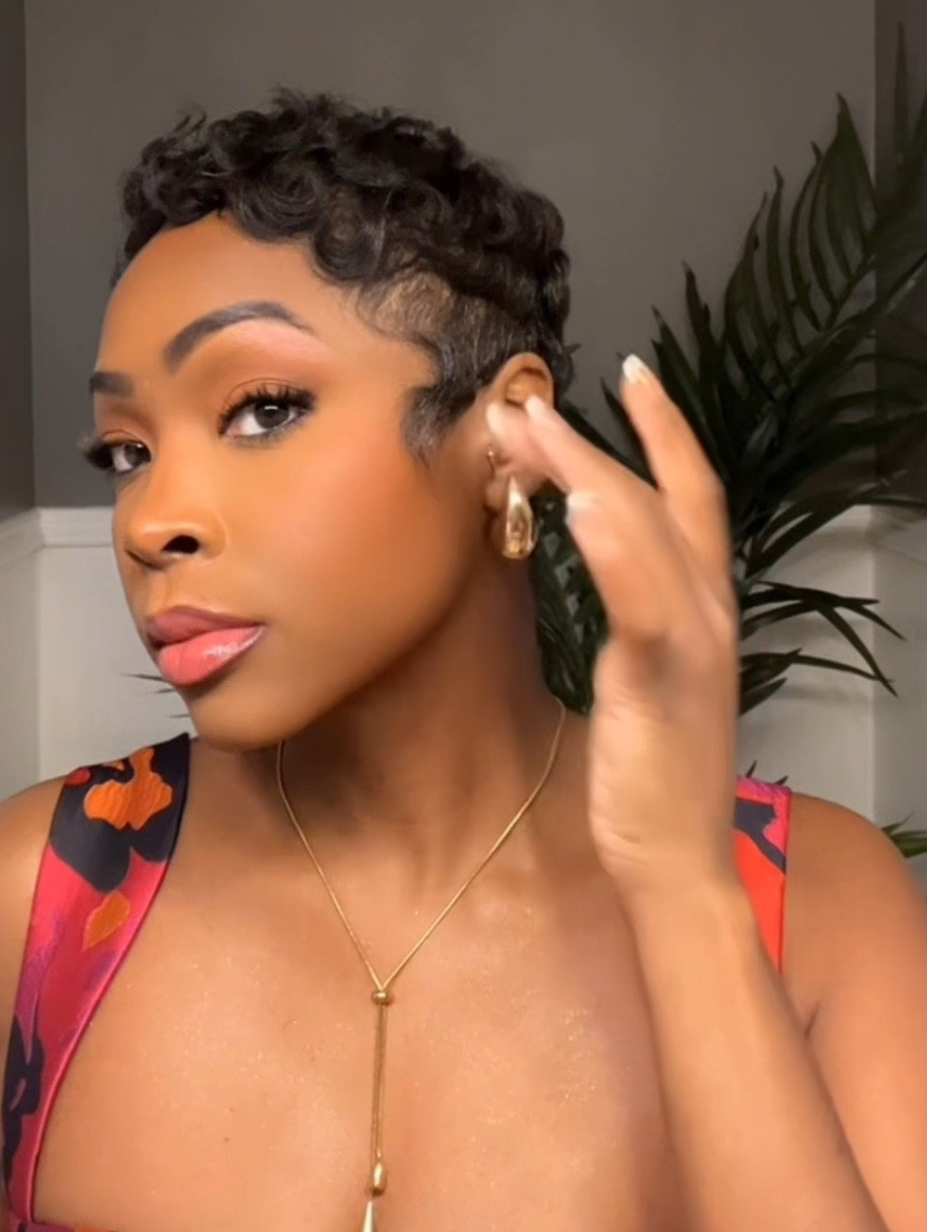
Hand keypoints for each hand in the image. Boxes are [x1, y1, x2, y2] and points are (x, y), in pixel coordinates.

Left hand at [487, 358, 740, 902]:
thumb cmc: (653, 770)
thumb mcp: (641, 673)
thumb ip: (629, 606)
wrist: (678, 858)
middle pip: (652, 499)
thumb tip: (588, 548)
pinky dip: (614, 547)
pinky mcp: (663, 681)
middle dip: (587, 443)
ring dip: (586, 469)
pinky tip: (578, 504)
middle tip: (522, 402)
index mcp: (704, 607)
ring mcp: (691, 643)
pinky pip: (642, 602)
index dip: (666, 431)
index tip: (633, 373)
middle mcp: (709, 611)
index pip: (693, 495)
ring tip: (527, 428)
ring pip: (644, 531)